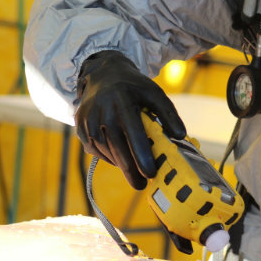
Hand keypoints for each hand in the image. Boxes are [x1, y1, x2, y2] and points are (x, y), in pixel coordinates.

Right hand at [74, 50, 185, 188]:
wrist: (103, 75)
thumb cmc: (135, 88)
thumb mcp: (155, 94)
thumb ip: (169, 114)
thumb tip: (180, 136)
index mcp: (123, 100)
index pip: (133, 132)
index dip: (141, 155)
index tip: (150, 173)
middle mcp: (102, 110)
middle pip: (117, 146)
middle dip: (130, 169)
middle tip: (141, 185)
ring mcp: (88, 119)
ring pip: (105, 150)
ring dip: (120, 163)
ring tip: (134, 172)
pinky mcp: (80, 126)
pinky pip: (94, 149)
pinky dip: (108, 157)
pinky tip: (119, 158)